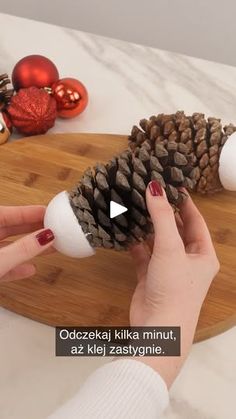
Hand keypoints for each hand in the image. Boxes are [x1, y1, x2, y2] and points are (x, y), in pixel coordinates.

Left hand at [0, 206, 54, 281]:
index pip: (7, 214)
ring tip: (49, 246)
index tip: (47, 212)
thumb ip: (22, 249)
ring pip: (7, 248)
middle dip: (32, 229)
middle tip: (52, 227)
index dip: (28, 212)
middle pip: (9, 229)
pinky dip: (16, 266)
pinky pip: (2, 266)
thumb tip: (45, 237)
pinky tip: (30, 269)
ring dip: (28, 248)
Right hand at [129, 181, 218, 386]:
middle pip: (176, 229)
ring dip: (148, 227)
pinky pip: (143, 254)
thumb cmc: (174, 288)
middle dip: (164, 212)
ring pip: (158, 241)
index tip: (171, 183)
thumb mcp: (170, 248)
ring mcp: (168, 269)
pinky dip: (135, 243)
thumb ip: (161, 216)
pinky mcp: (150, 277)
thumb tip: (154, 187)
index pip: (195, 221)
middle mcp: (188, 260)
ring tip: (136, 206)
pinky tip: (126, 230)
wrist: (158, 329)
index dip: (184, 202)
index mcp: (203, 254)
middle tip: (149, 191)